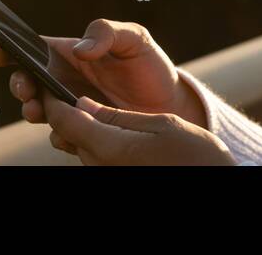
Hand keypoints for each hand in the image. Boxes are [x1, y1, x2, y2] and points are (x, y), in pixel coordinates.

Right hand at [0, 19, 207, 136]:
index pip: (32, 48)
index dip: (10, 47)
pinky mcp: (81, 131)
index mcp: (70, 53)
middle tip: (27, 88)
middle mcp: (63, 80)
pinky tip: (70, 130)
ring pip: (37, 111)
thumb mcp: (135, 39)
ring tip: (39, 109)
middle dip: (19, 84)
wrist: (170, 104)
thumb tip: (78, 50)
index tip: (0, 52)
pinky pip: (60, 135)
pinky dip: (60, 133)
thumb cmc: (149, 65)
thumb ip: (107, 33)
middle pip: (26, 81)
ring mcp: (69, 108)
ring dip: (31, 110)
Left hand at [43, 93, 235, 165]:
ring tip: (84, 103)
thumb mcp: (162, 125)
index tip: (50, 80)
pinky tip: (105, 125)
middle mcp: (100, 165)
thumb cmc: (195, 156)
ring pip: (78, 145)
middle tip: (61, 86)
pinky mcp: (113, 175)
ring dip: (75, 124)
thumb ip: (118, 116)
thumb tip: (84, 105)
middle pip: (66, 134)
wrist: (211, 180)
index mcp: (110, 148)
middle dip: (60, 110)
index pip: (64, 120)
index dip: (52, 98)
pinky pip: (93, 155)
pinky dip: (91, 136)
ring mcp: (105, 173)